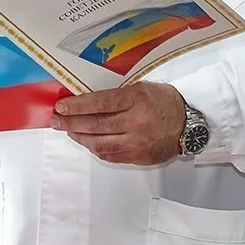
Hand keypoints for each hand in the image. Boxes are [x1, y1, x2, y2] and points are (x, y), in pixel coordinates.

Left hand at [49, 81, 184, 164]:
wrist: (189, 122)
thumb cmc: (163, 101)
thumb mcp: (141, 88)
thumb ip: (117, 95)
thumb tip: (87, 100)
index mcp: (136, 99)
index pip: (100, 103)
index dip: (78, 106)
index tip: (61, 106)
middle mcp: (136, 122)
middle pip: (96, 124)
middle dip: (71, 123)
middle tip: (56, 120)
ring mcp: (137, 142)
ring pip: (99, 143)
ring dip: (79, 137)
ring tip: (67, 131)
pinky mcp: (138, 157)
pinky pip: (110, 155)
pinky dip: (94, 148)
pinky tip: (86, 141)